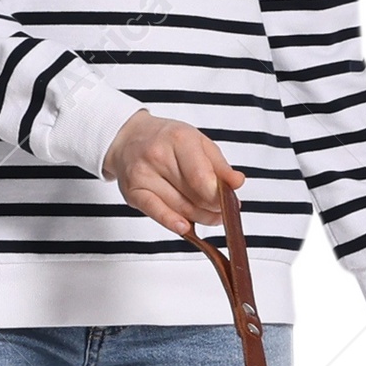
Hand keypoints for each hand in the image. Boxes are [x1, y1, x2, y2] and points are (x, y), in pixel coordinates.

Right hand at [102, 109, 242, 237]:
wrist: (129, 138)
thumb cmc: (166, 140)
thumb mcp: (198, 142)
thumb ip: (219, 165)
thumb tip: (237, 182)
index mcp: (179, 139)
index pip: (202, 178)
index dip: (219, 197)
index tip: (229, 203)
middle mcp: (158, 156)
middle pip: (193, 195)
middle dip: (212, 208)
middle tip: (222, 212)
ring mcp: (143, 175)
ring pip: (179, 207)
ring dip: (199, 217)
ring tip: (209, 217)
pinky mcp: (132, 192)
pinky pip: (155, 212)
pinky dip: (172, 222)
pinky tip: (184, 227)